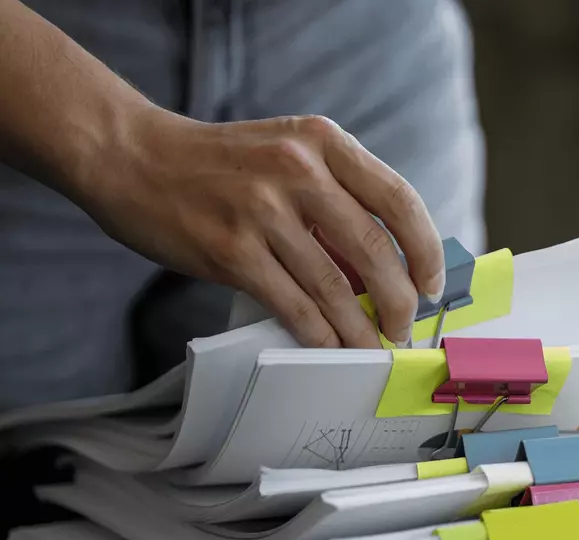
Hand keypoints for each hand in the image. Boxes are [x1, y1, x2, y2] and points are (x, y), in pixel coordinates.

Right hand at [77, 108, 442, 347]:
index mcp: (324, 141)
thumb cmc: (221, 165)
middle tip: (404, 327)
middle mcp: (298, 169)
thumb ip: (337, 201)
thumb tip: (386, 271)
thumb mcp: (289, 156)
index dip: (426, 251)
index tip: (432, 285)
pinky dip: (319, 334)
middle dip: (400, 300)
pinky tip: (330, 346)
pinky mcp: (231, 249)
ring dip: (360, 328)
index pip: (399, 200)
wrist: (132, 156)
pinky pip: (293, 304)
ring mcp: (263, 209)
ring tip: (371, 346)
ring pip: (335, 286)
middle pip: (375, 249)